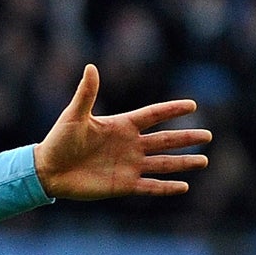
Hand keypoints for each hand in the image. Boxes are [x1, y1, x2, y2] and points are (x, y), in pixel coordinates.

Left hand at [33, 64, 210, 199]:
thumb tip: (91, 67)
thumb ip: (87, 94)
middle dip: (186, 138)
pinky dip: (166, 187)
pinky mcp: (122, 185)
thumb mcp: (74, 115)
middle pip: (165, 140)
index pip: (153, 115)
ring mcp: (128, 165)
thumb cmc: (59, 141)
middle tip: (208, 136)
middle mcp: (130, 145)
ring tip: (203, 160)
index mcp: (122, 125)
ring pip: (162, 163)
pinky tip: (183, 187)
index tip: (193, 105)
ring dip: (183, 162)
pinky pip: (149, 186)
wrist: (47, 171)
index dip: (172, 109)